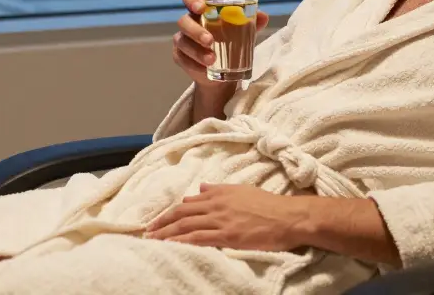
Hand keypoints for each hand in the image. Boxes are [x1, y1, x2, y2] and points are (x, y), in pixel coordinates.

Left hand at [145, 184, 308, 251]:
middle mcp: (216, 203)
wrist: (288, 216)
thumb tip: (201, 187)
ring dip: (165, 232)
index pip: (188, 202)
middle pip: (182, 212)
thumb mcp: (241, 191)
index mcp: (219, 193)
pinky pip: (198, 238)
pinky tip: (170, 245)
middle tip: (145, 231)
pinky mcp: (227, 235)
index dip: (171, 211)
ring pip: (186, 225)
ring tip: (151, 240)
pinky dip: (181, 241)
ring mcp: (221, 219)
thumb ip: (219, 189)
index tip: (158, 219)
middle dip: (161, 221)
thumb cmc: (269, 205)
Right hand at [172, 0, 269, 86]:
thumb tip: (263, 16)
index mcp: (203, 10)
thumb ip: (253, 22)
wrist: (225, 70)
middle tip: (210, 40)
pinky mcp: (180, 56)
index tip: (201, 7)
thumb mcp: (245, 32)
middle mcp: (190, 22)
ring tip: (212, 60)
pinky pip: (183, 59)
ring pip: (182, 42)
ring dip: (197, 51)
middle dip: (196, 30)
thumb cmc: (233, 41)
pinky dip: (194, 65)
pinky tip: (205, 69)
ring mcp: (182, 40)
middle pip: (184, 21)